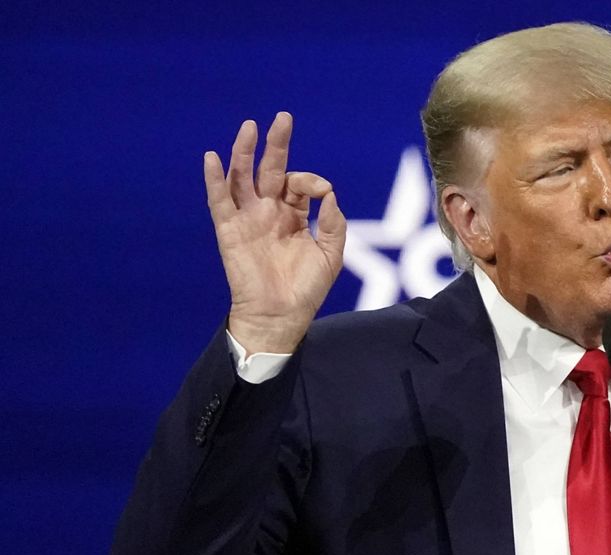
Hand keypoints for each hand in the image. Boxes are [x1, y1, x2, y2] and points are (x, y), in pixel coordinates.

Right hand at [204, 111, 346, 354]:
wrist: (281, 316)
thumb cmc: (306, 289)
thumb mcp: (331, 255)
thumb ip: (334, 224)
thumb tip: (330, 194)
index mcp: (293, 216)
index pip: (299, 184)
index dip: (311, 181)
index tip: (323, 191)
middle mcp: (269, 212)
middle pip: (270, 170)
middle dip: (276, 144)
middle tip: (282, 118)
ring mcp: (248, 219)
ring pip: (243, 178)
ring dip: (244, 153)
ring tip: (249, 127)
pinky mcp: (230, 231)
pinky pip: (219, 201)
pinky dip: (214, 179)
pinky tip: (212, 158)